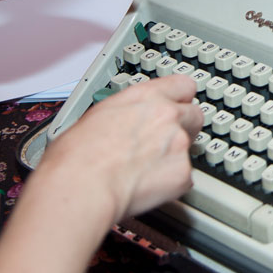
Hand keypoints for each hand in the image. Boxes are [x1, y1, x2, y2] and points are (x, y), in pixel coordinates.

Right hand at [41, 75, 203, 220]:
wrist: (82, 185)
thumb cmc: (77, 155)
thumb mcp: (97, 114)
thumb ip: (125, 112)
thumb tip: (123, 121)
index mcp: (147, 96)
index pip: (184, 85)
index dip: (180, 99)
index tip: (177, 106)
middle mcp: (168, 115)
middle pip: (195, 115)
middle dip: (184, 128)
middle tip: (162, 143)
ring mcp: (179, 143)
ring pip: (191, 149)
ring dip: (174, 157)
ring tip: (146, 170)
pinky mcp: (183, 173)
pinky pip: (184, 178)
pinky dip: (170, 184)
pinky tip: (146, 187)